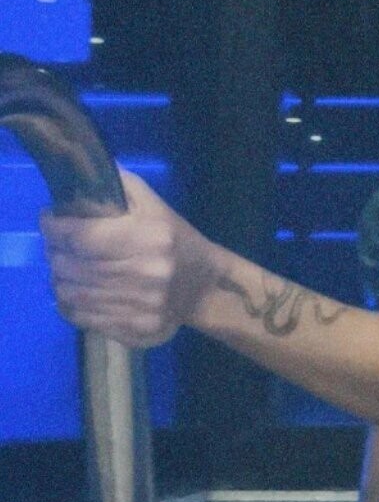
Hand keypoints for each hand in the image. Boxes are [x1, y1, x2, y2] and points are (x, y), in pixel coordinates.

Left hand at [39, 168, 217, 348]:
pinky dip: (69, 303)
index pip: (82, 236)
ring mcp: (140, 307)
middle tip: (56, 244)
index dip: (55, 227)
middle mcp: (145, 274)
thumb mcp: (155, 206)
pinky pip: (82, 318)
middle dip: (54, 251)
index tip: (49, 220)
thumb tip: (80, 170)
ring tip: (64, 267)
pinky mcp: (135, 331)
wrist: (206, 288)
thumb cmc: (176, 241)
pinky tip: (75, 290)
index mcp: (149, 237)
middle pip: (71, 266)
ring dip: (59, 278)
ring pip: (71, 294)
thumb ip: (120, 185)